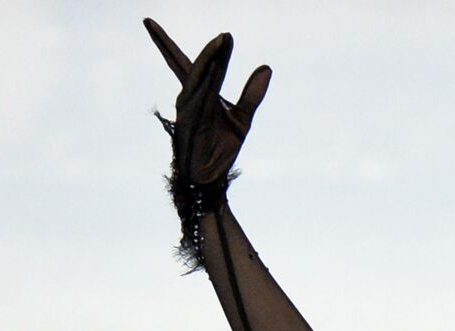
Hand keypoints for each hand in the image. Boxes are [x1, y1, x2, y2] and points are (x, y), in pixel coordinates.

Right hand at [145, 18, 270, 185]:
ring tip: (223, 42)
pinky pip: (199, 97)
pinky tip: (214, 69)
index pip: (191, 64)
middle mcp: (189, 97)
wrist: (210, 177)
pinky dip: (206, 83)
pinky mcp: (190, 121)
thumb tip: (267, 67)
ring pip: (199, 78)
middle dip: (209, 50)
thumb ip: (252, 94)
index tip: (194, 29)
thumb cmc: (221, 147)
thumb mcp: (243, 118)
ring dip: (211, 60)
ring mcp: (188, 108)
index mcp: (199, 94)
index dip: (195, 47)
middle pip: (194, 65)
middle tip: (224, 33)